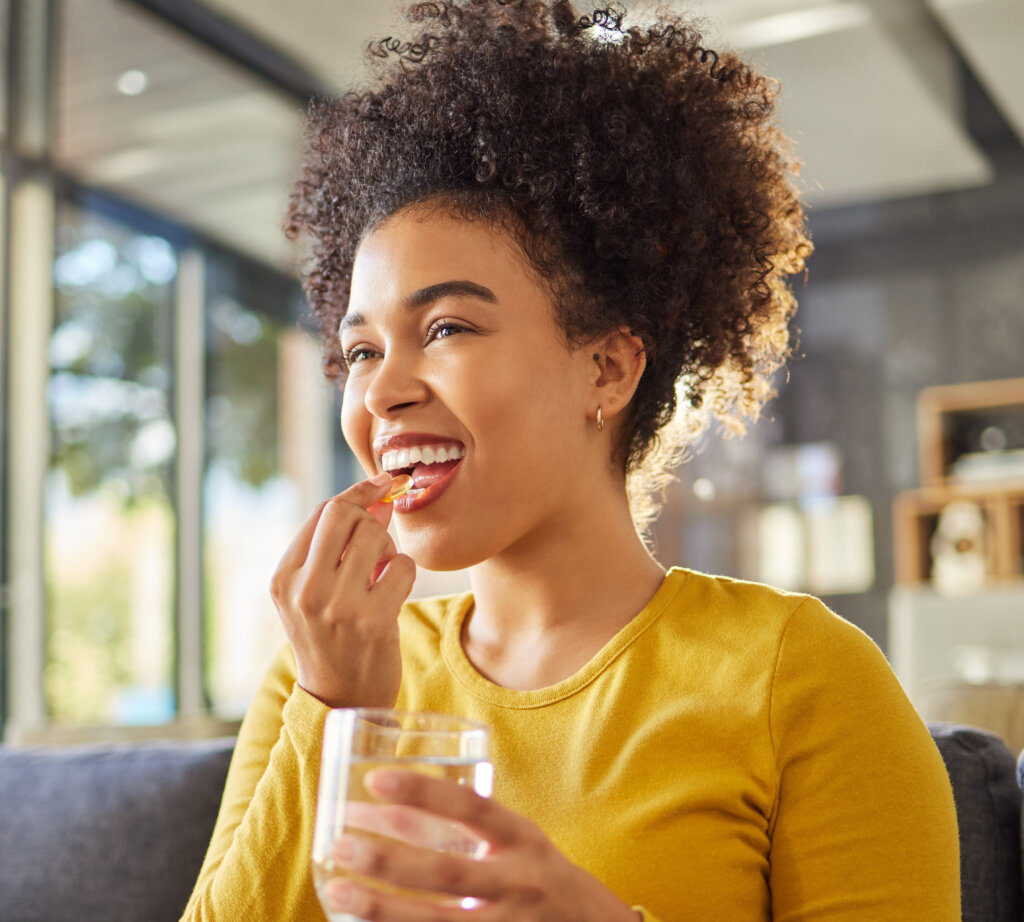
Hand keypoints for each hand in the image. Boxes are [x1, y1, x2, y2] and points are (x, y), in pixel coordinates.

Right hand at [269, 473, 416, 707]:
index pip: (322, 511)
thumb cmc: (332, 635)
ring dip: (387, 550)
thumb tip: (379, 495)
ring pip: (375, 537)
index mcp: (283, 577)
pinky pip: (401, 565)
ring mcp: (337, 606)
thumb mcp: (316, 590)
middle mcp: (304, 590)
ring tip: (379, 575)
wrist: (342, 699)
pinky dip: (404, 572)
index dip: (357, 494)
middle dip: (370, 519)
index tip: (381, 484)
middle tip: (376, 544)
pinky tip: (392, 594)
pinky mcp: (372, 621)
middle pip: (345, 515)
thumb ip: (337, 544)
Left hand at [322, 770, 640, 920]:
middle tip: (340, 842)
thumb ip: (472, 829)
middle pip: (445, 871)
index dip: (423, 792)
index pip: (470, 807)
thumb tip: (391, 809)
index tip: (375, 780)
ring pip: (435, 921)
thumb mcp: (520, 843)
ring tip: (336, 890)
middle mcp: (519, 882)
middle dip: (387, 858)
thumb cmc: (543, 879)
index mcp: (523, 839)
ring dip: (380, 909)